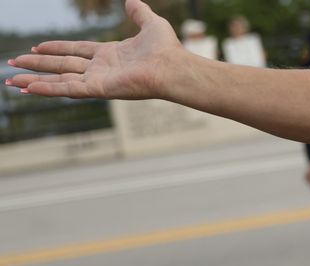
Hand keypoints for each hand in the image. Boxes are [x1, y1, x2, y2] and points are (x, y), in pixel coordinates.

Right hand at [5, 0, 183, 99]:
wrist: (174, 66)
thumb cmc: (167, 49)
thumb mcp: (150, 23)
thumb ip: (138, 12)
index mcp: (110, 54)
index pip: (75, 51)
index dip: (56, 49)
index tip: (37, 47)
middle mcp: (101, 68)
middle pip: (61, 65)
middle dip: (37, 65)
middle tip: (14, 64)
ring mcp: (98, 80)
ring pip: (59, 79)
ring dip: (34, 79)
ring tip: (12, 80)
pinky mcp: (98, 89)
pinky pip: (67, 89)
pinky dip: (47, 89)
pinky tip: (29, 88)